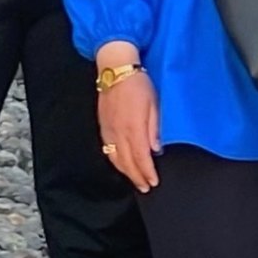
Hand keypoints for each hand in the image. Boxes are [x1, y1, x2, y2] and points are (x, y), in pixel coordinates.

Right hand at [98, 72, 159, 193]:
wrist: (116, 70)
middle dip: (137, 177)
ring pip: (115, 159)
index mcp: (133, 127)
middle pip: (127, 162)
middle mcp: (119, 132)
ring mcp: (108, 130)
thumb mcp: (154, 103)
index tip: (153, 182)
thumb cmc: (138, 84)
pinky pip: (108, 150)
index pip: (140, 158)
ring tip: (135, 181)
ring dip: (126, 173)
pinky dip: (115, 161)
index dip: (147, 172)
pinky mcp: (103, 126)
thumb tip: (155, 149)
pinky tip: (121, 165)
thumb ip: (153, 128)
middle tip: (146, 187)